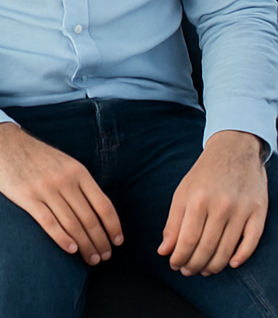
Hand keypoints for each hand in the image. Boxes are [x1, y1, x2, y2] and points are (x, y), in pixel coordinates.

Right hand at [0, 122, 122, 264]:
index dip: (113, 227)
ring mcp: (45, 188)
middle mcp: (64, 179)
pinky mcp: (27, 196)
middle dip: (100, 242)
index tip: (117, 242)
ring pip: (72, 224)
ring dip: (85, 246)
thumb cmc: (35, 155)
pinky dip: (63, 239)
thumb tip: (98, 212)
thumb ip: (79, 182)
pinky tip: (71, 249)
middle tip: (104, 257)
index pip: (103, 205)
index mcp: (77, 170)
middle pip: (90, 219)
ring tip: (91, 259)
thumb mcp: (63, 161)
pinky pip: (49, 223)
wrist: (2, 141)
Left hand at [159, 129, 267, 275]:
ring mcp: (241, 211)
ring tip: (204, 270)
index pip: (187, 238)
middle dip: (194, 264)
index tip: (173, 264)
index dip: (179, 256)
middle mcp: (220, 206)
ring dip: (214, 266)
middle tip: (187, 271)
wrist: (234, 151)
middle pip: (206, 247)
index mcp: (197, 199)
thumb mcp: (183, 192)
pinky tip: (230, 264)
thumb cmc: (204, 174)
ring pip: (227, 249)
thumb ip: (173, 221)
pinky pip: (251, 242)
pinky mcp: (258, 213)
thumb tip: (164, 249)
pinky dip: (240, 257)